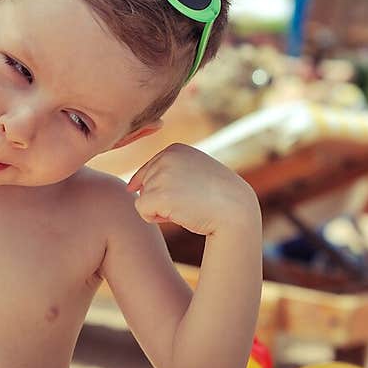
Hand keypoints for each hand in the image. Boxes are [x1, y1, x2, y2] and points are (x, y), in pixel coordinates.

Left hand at [126, 143, 259, 238]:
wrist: (236, 211)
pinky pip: (142, 210)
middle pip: (145, 185)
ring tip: (187, 206)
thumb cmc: (215, 196)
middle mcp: (166, 157)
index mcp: (175, 149)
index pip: (151, 172)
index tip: (191, 191)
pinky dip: (156, 218)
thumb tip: (131, 186)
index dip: (167, 189)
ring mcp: (162, 175)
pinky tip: (178, 214)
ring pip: (142, 198)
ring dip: (161, 208)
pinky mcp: (158, 195)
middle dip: (163, 197)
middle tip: (191, 199)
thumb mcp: (192, 173)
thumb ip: (166, 173)